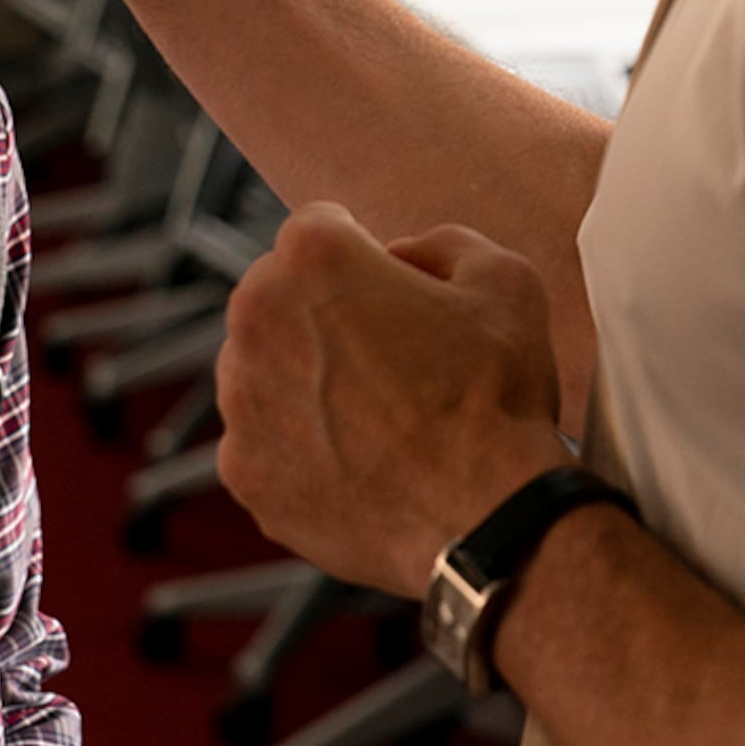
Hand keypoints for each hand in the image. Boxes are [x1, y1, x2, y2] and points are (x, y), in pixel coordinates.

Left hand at [217, 208, 569, 598]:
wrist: (485, 518)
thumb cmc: (495, 397)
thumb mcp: (504, 279)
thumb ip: (442, 244)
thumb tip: (402, 256)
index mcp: (312, 258)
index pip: (320, 226)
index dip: (366, 255)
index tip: (394, 292)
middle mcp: (256, 319)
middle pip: (280, 296)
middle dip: (324, 314)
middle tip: (390, 360)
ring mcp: (241, 400)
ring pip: (264, 367)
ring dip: (305, 378)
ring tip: (377, 417)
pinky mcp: (242, 469)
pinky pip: (263, 439)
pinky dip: (300, 445)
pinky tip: (357, 461)